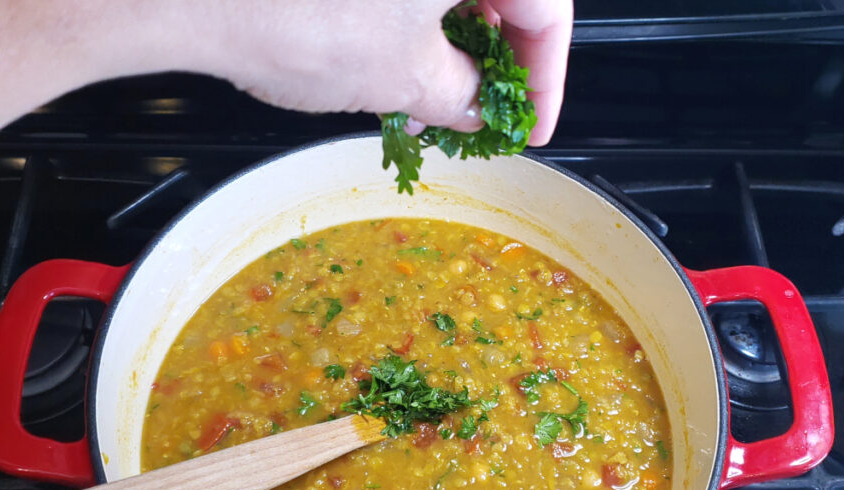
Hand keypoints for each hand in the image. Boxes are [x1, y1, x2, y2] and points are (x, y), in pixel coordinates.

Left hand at [186, 0, 571, 143]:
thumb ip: (463, 95)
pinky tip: (388, 68)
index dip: (547, 79)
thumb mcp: (405, 77)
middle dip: (491, 62)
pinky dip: (405, 24)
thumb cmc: (294, 15)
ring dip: (445, 47)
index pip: (548, 9)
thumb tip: (479, 105)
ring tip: (422, 107)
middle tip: (479, 117)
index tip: (531, 124)